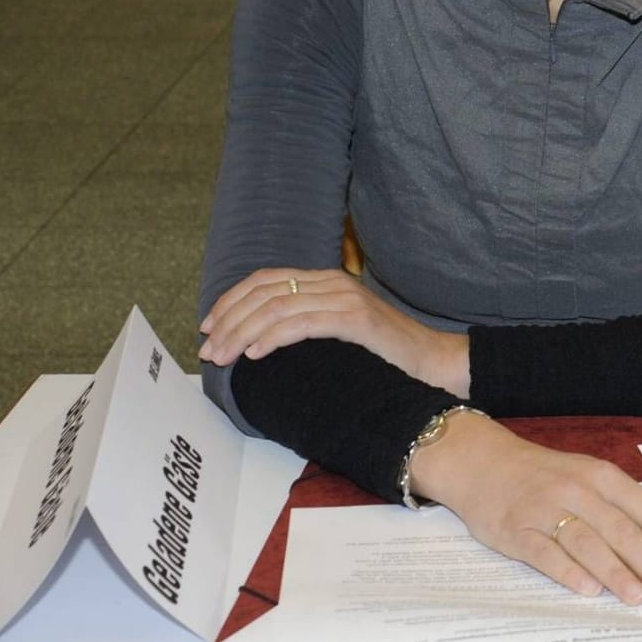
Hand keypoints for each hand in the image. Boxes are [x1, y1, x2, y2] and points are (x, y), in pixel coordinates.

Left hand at [199, 268, 469, 396]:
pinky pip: (302, 323)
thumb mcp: (339, 332)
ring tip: (223, 357)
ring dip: (242, 333)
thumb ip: (307, 325)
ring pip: (277, 308)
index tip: (207, 327)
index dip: (230, 301)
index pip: (266, 280)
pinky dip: (272, 338)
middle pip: (265, 292)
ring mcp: (345, 299)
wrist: (434, 361)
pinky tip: (255, 354)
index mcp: (326, 280)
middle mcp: (333, 282)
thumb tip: (258, 342)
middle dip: (229, 321)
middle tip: (208, 351)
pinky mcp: (355, 320)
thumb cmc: (385, 355)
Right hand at [411, 413, 641, 602]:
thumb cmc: (547, 476)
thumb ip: (626, 506)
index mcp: (604, 477)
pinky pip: (546, 552)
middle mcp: (579, 490)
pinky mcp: (517, 529)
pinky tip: (588, 590)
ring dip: (616, 572)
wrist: (484, 462)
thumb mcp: (590, 478)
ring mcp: (546, 509)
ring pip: (588, 543)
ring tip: (638, 597)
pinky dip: (568, 572)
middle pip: (623, 531)